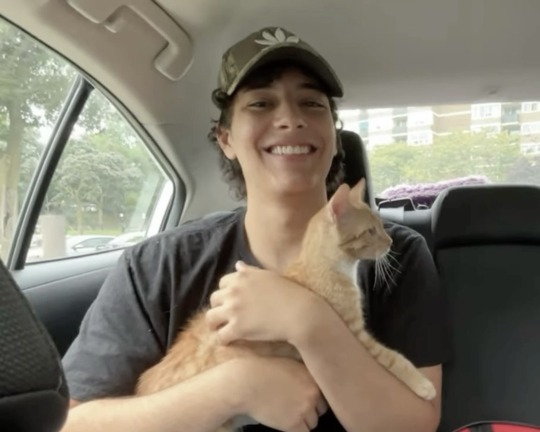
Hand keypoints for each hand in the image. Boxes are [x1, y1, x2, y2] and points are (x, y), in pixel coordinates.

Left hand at [206, 261, 322, 344]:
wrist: (300, 313)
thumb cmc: (290, 293)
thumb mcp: (269, 276)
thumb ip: (251, 271)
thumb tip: (238, 265)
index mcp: (242, 277)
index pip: (222, 283)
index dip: (226, 293)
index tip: (233, 301)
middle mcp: (234, 291)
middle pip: (213, 300)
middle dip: (219, 307)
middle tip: (227, 316)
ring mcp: (234, 310)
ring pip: (211, 318)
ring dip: (215, 324)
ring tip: (222, 329)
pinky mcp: (237, 328)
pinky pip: (220, 336)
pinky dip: (223, 340)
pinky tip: (229, 341)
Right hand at [228, 356, 327, 431]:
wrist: (246, 382)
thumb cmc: (263, 371)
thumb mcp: (290, 364)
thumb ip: (305, 374)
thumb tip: (314, 383)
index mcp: (312, 377)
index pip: (324, 394)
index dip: (313, 398)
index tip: (303, 398)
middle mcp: (313, 392)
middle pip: (321, 409)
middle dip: (310, 410)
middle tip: (294, 407)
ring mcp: (305, 408)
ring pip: (312, 423)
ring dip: (302, 421)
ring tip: (286, 413)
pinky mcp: (294, 423)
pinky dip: (295, 429)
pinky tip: (285, 423)